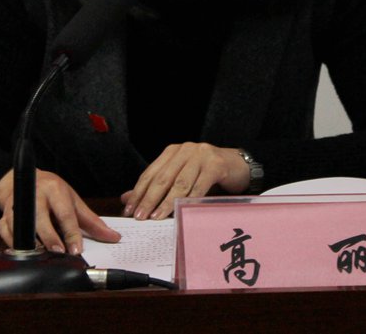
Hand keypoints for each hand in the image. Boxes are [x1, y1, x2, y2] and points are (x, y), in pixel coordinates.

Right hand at [0, 168, 119, 254]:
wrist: (25, 180)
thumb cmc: (52, 192)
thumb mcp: (73, 201)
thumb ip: (92, 221)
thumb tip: (113, 237)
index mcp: (54, 190)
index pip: (64, 213)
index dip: (71, 232)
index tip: (76, 249)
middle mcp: (35, 195)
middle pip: (40, 218)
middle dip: (49, 237)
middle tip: (59, 252)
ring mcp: (17, 205)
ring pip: (20, 225)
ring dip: (29, 242)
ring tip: (41, 255)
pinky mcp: (4, 215)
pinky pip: (5, 231)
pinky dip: (12, 243)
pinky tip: (23, 252)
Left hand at [120, 142, 249, 220]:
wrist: (238, 165)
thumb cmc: (207, 173)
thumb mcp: (180, 178)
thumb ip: (157, 187)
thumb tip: (127, 199)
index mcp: (173, 152)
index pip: (151, 173)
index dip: (139, 192)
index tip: (130, 210)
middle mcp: (185, 150)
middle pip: (163, 178)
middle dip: (149, 199)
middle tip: (140, 217)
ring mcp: (201, 155)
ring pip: (179, 183)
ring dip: (167, 202)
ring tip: (156, 217)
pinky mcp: (215, 164)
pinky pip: (199, 186)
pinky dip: (189, 200)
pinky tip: (181, 211)